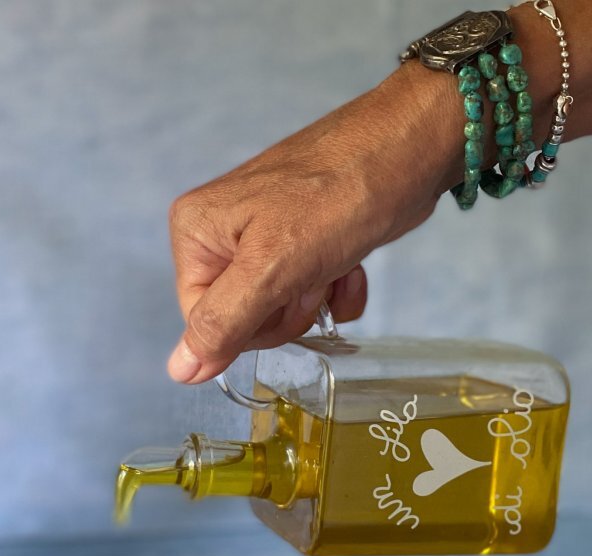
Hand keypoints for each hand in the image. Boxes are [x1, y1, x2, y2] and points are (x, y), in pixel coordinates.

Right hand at [166, 63, 459, 383]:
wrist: (411, 149)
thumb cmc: (341, 194)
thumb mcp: (272, 269)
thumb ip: (223, 323)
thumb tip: (180, 371)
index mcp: (196, 232)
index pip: (201, 321)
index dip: (248, 325)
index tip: (282, 295)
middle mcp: (221, 233)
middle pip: (239, 319)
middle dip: (285, 310)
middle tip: (311, 273)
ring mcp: (263, 237)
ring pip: (278, 311)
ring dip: (316, 300)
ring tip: (334, 261)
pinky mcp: (302, 242)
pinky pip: (308, 295)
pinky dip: (335, 290)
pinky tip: (352, 266)